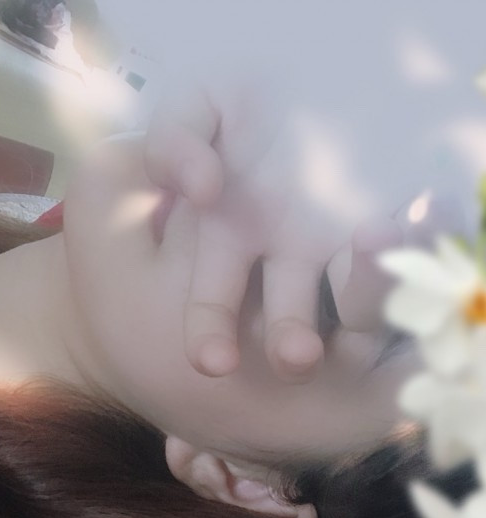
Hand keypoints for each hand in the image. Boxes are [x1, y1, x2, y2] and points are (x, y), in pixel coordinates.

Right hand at [143, 79, 402, 381]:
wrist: (314, 75)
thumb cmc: (243, 103)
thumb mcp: (196, 109)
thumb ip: (175, 145)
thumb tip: (203, 192)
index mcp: (229, 246)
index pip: (215, 308)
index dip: (210, 337)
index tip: (215, 362)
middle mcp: (286, 262)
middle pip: (289, 326)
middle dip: (291, 346)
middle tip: (297, 356)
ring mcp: (343, 248)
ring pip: (357, 300)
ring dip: (366, 292)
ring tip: (371, 243)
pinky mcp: (396, 226)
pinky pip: (414, 247)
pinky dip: (423, 235)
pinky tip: (423, 211)